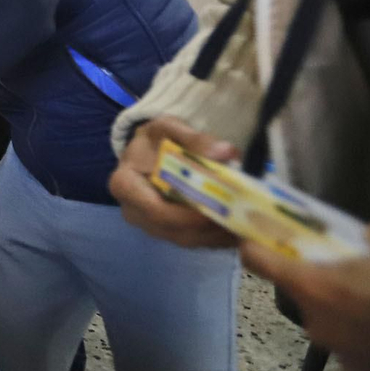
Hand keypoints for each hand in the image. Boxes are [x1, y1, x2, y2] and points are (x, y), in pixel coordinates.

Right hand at [108, 116, 239, 248]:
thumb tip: (225, 152)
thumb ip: (195, 139)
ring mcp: (150, 225)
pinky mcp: (167, 232)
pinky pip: (194, 241)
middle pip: (173, 229)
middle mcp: (133, 211)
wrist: (148, 152)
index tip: (217, 207)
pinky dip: (216, 238)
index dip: (188, 215)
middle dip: (207, 226)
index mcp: (125, 185)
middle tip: (240, 216)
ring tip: (244, 221)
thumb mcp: (170, 129)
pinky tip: (237, 227)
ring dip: (216, 234)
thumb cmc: (155, 140)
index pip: (155, 209)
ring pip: (186, 239)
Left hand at [244, 224, 369, 370]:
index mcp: (311, 285)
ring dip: (348, 317)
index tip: (256, 240)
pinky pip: (357, 353)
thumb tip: (364, 237)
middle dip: (323, 287)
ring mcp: (337, 353)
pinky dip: (368, 344)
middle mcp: (314, 321)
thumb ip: (369, 239)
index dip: (255, 247)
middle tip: (354, 280)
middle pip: (303, 296)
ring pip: (332, 326)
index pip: (257, 260)